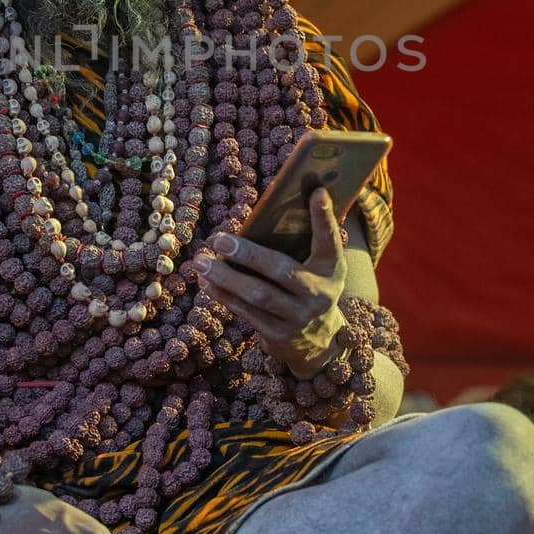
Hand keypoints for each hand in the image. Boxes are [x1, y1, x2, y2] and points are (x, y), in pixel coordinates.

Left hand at [191, 188, 349, 380]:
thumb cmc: (311, 287)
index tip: (317, 192)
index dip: (324, 217)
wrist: (319, 341)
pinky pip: (246, 313)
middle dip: (248, 255)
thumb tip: (266, 210)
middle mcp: (319, 294)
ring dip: (225, 277)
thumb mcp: (319, 267)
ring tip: (201, 261)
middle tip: (219, 239)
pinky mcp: (279, 335)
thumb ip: (303, 243)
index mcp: (332, 269)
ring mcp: (298, 317)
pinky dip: (223, 295)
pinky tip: (207, 281)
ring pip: (258, 295)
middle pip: (281, 270)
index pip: (330, 240)